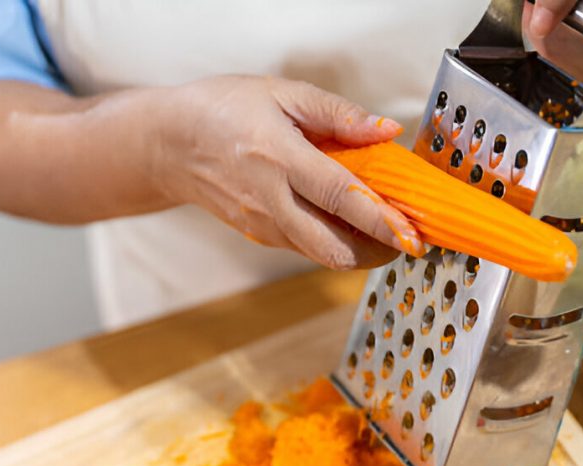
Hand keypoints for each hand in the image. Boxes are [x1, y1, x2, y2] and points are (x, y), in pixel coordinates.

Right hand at [156, 75, 424, 269]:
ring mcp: (264, 226)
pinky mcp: (261, 237)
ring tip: (385, 229)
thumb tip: (385, 130)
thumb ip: (338, 114)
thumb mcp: (282, 93)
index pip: (339, 197)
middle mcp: (270, 202)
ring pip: (323, 256)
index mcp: (278, 159)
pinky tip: (350, 223)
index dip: (380, 219)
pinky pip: (308, 248)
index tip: (412, 233)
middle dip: (378, 252)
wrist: (170, 144)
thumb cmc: (223, 109)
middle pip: (333, 249)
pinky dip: (336, 242)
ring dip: (360, 249)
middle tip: (408, 239)